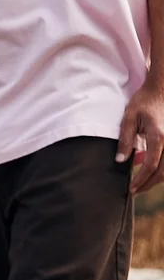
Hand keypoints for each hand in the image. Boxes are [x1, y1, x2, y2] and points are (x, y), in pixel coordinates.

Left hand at [121, 78, 163, 192]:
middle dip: (149, 184)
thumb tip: (120, 161)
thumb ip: (125, 140)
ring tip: (142, 184)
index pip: (151, 165)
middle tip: (135, 191)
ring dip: (157, 178)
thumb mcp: (129, 118)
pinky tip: (151, 171)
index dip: (141, 179)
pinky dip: (162, 168)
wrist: (162, 88)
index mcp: (159, 137)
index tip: (131, 188)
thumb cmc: (145, 101)